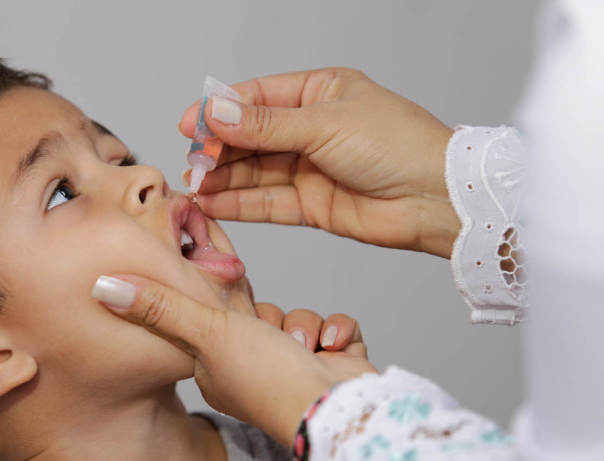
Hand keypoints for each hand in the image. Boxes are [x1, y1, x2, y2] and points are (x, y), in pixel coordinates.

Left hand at [93, 276, 376, 447]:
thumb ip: (160, 306)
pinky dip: (334, 334)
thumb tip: (104, 285)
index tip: (227, 277)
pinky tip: (328, 350)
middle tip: (269, 329)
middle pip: (258, 312)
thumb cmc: (268, 381)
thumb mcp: (207, 334)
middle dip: (272, 316)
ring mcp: (288, 366)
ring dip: (303, 327)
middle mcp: (249, 367)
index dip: (220, 294)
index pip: (209, 315)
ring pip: (294, 319)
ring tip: (300, 349)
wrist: (337, 413)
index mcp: (212, 364)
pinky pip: (329, 328)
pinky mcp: (325, 363)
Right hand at [179, 68, 459, 257]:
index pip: (255, 98)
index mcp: (318, 93)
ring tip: (196, 187)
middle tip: (193, 163)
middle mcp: (311, 129)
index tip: (190, 125)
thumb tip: (215, 113)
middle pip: (249, 138)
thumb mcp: (324, 124)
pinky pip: (267, 202)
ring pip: (254, 172)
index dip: (219, 111)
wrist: (434, 199)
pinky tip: (214, 204)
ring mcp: (310, 168)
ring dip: (223, 180)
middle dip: (219, 150)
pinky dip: (239, 204)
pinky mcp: (311, 204)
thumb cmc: (397, 145)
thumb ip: (264, 125)